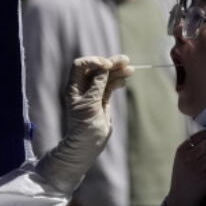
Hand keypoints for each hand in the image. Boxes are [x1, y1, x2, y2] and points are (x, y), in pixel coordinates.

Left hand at [35, 55, 130, 193]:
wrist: (88, 144)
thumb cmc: (84, 126)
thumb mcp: (90, 104)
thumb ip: (97, 85)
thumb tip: (103, 67)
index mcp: (74, 87)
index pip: (81, 65)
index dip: (94, 61)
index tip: (107, 66)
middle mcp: (83, 88)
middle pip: (96, 69)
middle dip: (110, 63)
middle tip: (125, 60)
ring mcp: (93, 93)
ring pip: (105, 77)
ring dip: (117, 71)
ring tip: (130, 69)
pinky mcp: (102, 100)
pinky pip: (110, 86)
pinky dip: (117, 81)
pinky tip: (125, 80)